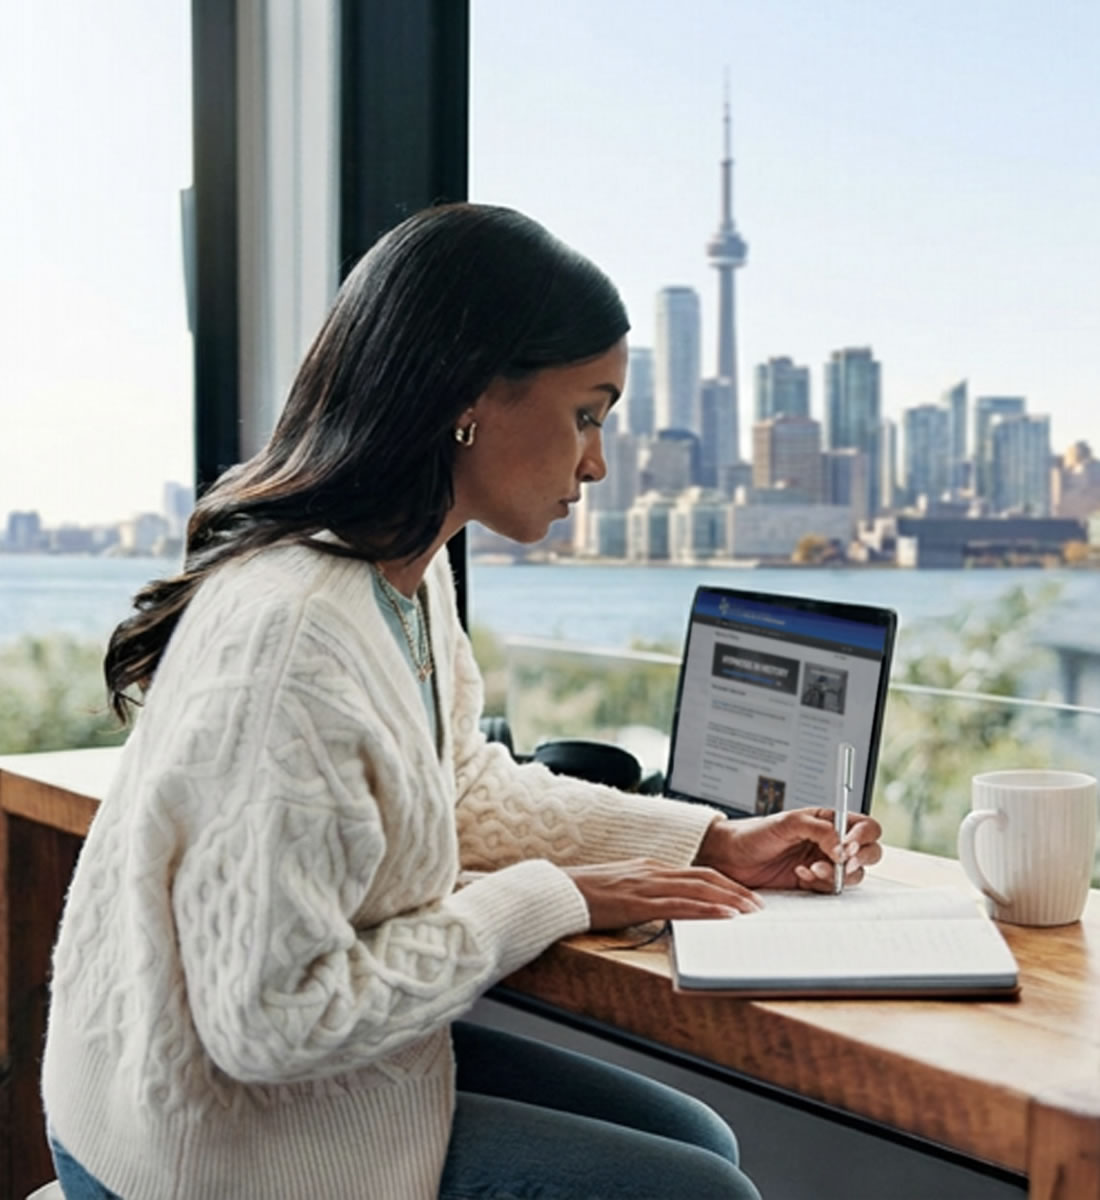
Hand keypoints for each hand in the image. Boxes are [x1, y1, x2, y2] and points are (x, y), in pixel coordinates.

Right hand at [562, 858, 763, 930]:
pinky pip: (680, 905)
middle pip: (705, 876)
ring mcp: (646, 884)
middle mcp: (652, 871)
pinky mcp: (639, 902)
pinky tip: (724, 916)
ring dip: (730, 899)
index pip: (696, 871)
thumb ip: (644, 895)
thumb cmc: (584, 895)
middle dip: (736, 890)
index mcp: (649, 867)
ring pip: (699, 887)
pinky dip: (706, 909)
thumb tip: (665, 910)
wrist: (557, 892)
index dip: (725, 882)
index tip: (744, 895)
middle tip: (759, 905)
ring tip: (752, 911)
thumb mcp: (621, 891)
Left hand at [694, 809, 882, 892]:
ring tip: (811, 870)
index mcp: (829, 821)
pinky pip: (833, 889)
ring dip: (837, 874)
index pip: (865, 827)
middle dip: (858, 859)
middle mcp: (831, 842)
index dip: (863, 837)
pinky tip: (799, 876)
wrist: (730, 857)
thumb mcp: (788, 823)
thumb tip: (843, 847)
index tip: (847, 846)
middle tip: (840, 862)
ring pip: (854, 874)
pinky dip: (821, 885)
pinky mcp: (814, 883)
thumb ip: (820, 830)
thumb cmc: (755, 833)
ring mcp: (824, 864)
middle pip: (869, 852)